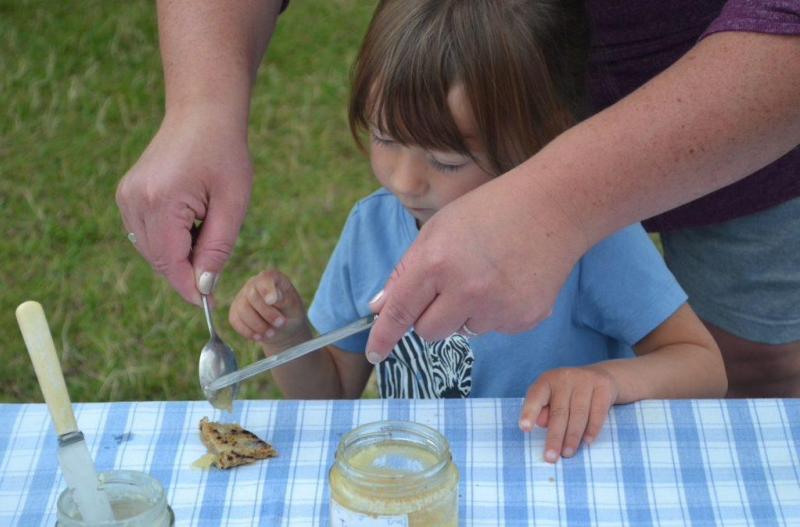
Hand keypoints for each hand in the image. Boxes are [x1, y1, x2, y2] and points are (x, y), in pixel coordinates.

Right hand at [116, 110, 252, 303]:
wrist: (202, 114)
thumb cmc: (225, 154)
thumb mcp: (232, 204)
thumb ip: (217, 249)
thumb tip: (205, 288)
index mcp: (161, 202)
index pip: (171, 263)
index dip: (189, 288)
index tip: (208, 303)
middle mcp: (135, 201)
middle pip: (158, 260)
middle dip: (186, 271)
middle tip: (216, 264)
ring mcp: (126, 197)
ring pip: (151, 250)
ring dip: (178, 255)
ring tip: (206, 227)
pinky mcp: (126, 195)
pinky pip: (146, 234)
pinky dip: (168, 240)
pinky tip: (191, 221)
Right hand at [229, 270, 309, 347]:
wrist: (283, 329)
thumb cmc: (291, 314)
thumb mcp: (294, 307)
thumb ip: (284, 300)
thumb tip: (271, 298)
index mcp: (272, 278)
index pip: (265, 278)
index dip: (267, 289)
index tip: (272, 301)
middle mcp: (254, 284)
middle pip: (252, 295)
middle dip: (267, 313)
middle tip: (280, 323)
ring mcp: (242, 297)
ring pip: (242, 309)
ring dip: (258, 325)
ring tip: (271, 333)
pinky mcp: (235, 312)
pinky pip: (235, 321)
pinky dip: (248, 331)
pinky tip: (259, 336)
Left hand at [366, 171, 587, 360]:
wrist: (555, 207)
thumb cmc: (490, 211)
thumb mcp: (438, 229)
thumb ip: (406, 271)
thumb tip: (380, 308)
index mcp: (437, 262)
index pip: (400, 311)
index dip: (383, 336)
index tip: (374, 353)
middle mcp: (465, 290)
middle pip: (429, 332)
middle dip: (429, 317)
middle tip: (449, 287)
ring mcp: (497, 308)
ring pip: (463, 331)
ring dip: (466, 312)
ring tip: (488, 275)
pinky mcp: (523, 319)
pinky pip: (494, 328)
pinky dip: (495, 311)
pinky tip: (509, 281)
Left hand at [519, 366, 618, 462]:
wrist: (599, 376)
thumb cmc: (567, 393)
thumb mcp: (551, 398)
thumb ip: (543, 410)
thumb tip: (540, 423)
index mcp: (546, 381)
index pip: (535, 397)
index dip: (529, 413)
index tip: (524, 429)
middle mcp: (564, 378)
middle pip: (559, 412)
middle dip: (554, 437)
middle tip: (550, 457)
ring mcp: (585, 381)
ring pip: (578, 414)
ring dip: (572, 437)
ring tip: (567, 454)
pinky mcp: (603, 387)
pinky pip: (598, 412)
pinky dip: (592, 428)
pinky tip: (587, 441)